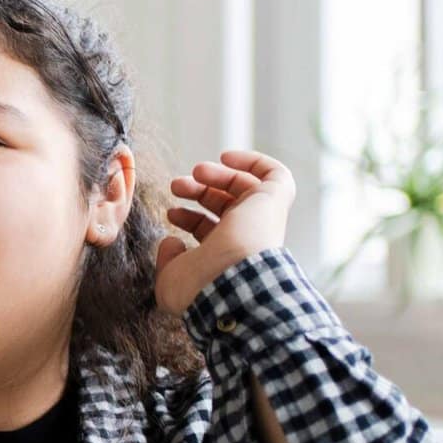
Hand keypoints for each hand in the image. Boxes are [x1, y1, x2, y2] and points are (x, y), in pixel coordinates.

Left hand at [155, 150, 296, 314]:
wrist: (231, 279)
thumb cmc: (201, 285)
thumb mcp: (171, 278)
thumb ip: (167, 260)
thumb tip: (171, 241)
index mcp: (226, 256)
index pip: (211, 230)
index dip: (189, 218)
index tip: (170, 213)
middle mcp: (247, 237)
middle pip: (226, 206)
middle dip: (198, 192)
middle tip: (176, 186)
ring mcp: (262, 218)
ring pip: (245, 188)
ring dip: (217, 174)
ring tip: (196, 171)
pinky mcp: (274, 200)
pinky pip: (275, 174)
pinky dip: (252, 161)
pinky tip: (226, 157)